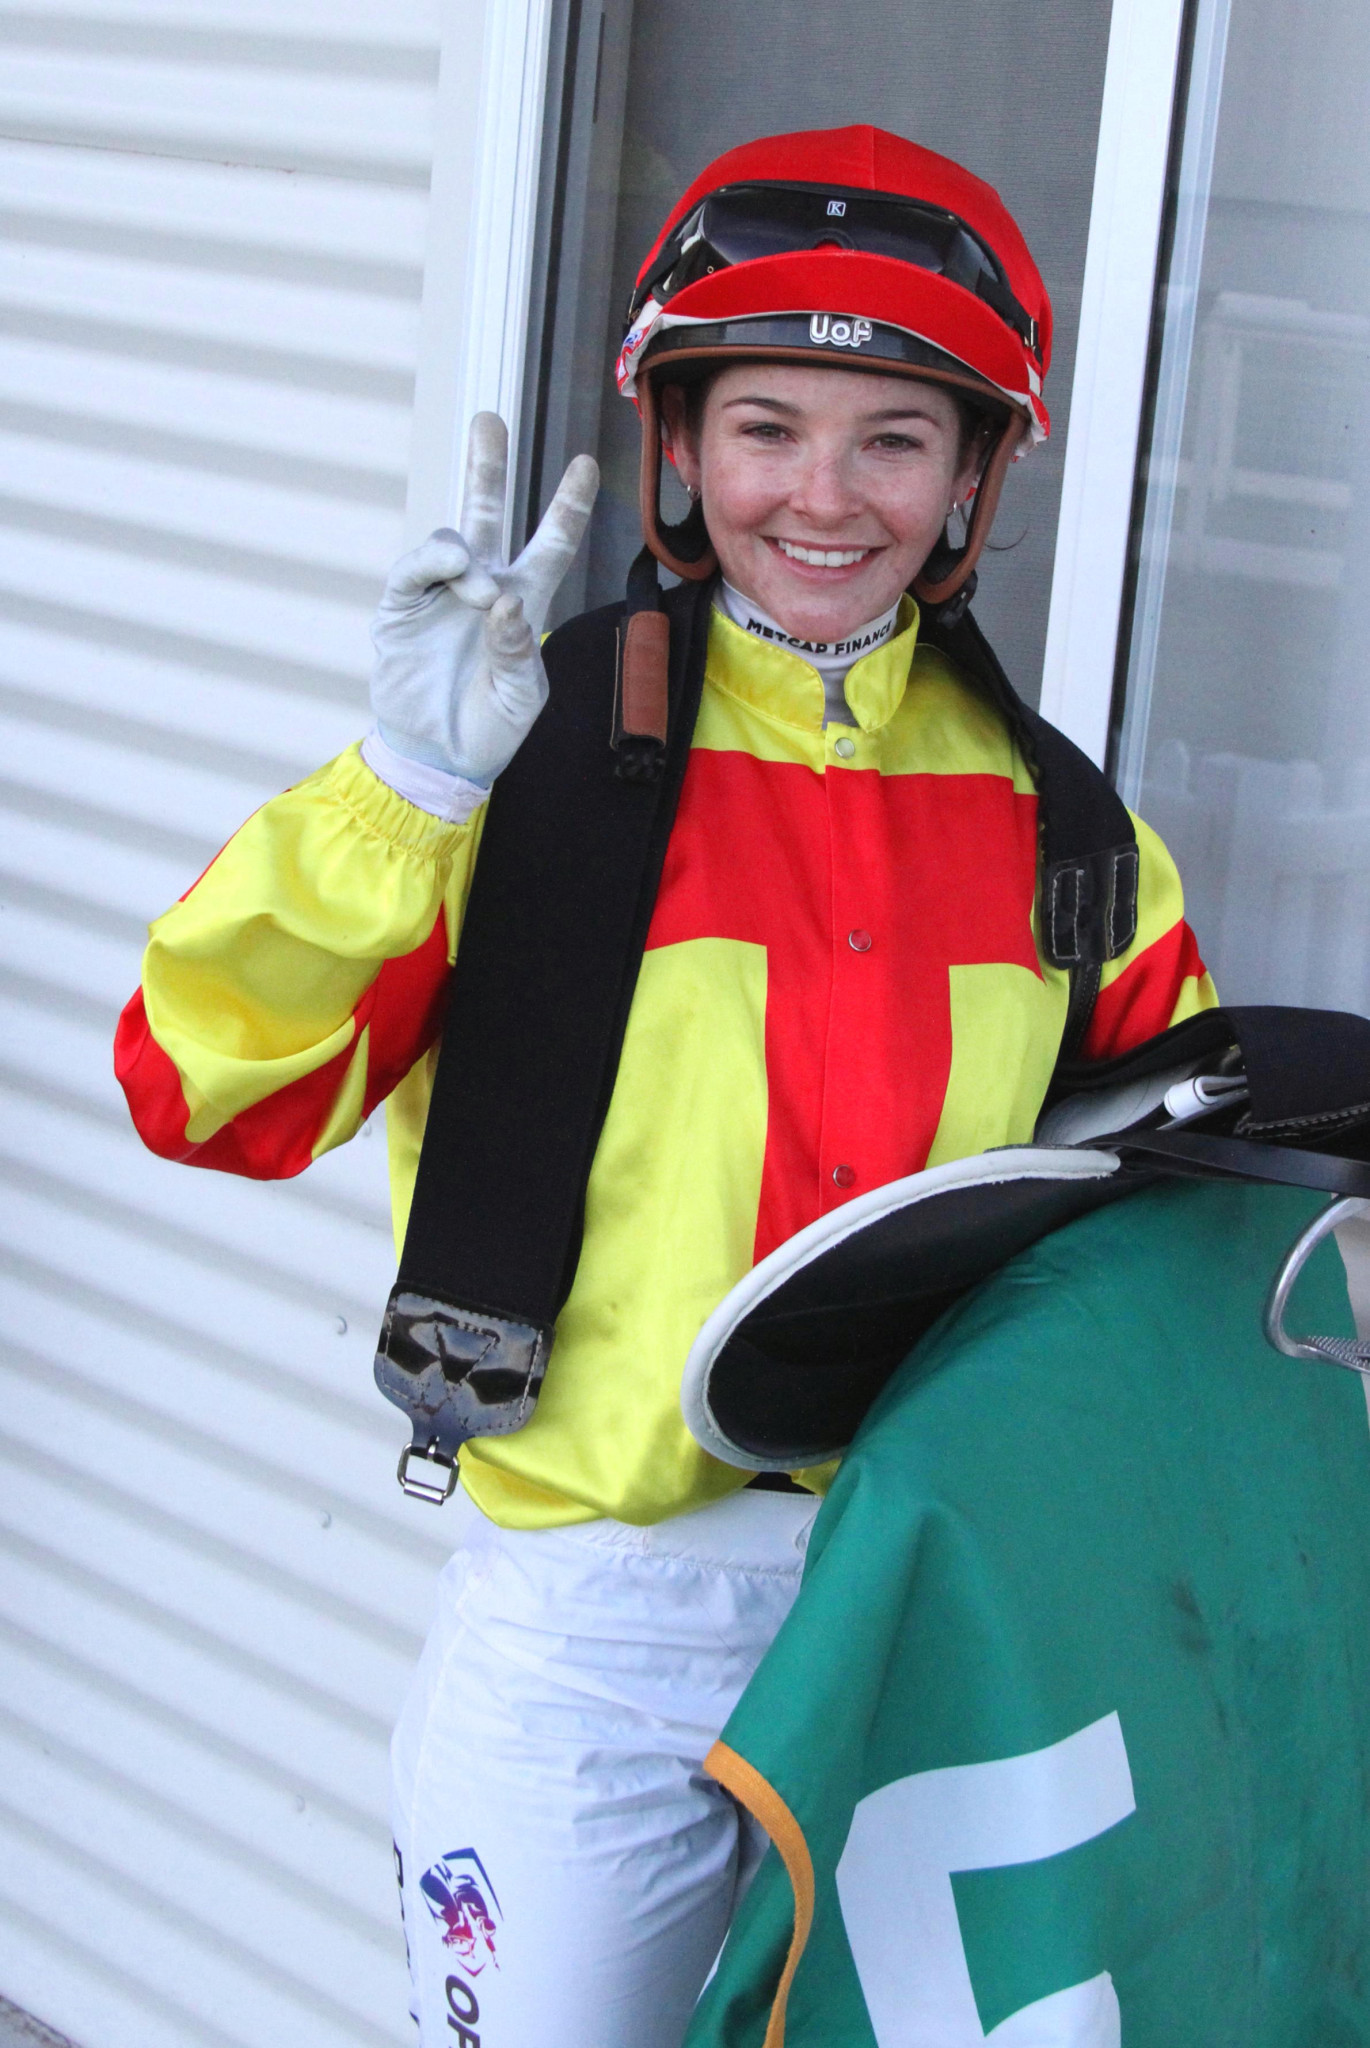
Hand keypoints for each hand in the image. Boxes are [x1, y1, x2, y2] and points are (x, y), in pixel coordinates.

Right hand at [369, 412, 598, 785]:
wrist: (440, 758)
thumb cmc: (490, 728)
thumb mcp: (523, 696)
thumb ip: (518, 650)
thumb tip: (501, 601)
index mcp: (524, 602)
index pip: (552, 543)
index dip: (568, 504)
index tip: (587, 464)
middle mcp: (482, 585)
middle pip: (487, 511)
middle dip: (486, 465)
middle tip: (488, 420)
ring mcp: (440, 593)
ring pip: (453, 539)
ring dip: (470, 558)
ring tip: (479, 595)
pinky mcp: (403, 606)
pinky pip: (418, 566)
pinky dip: (439, 564)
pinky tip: (457, 582)